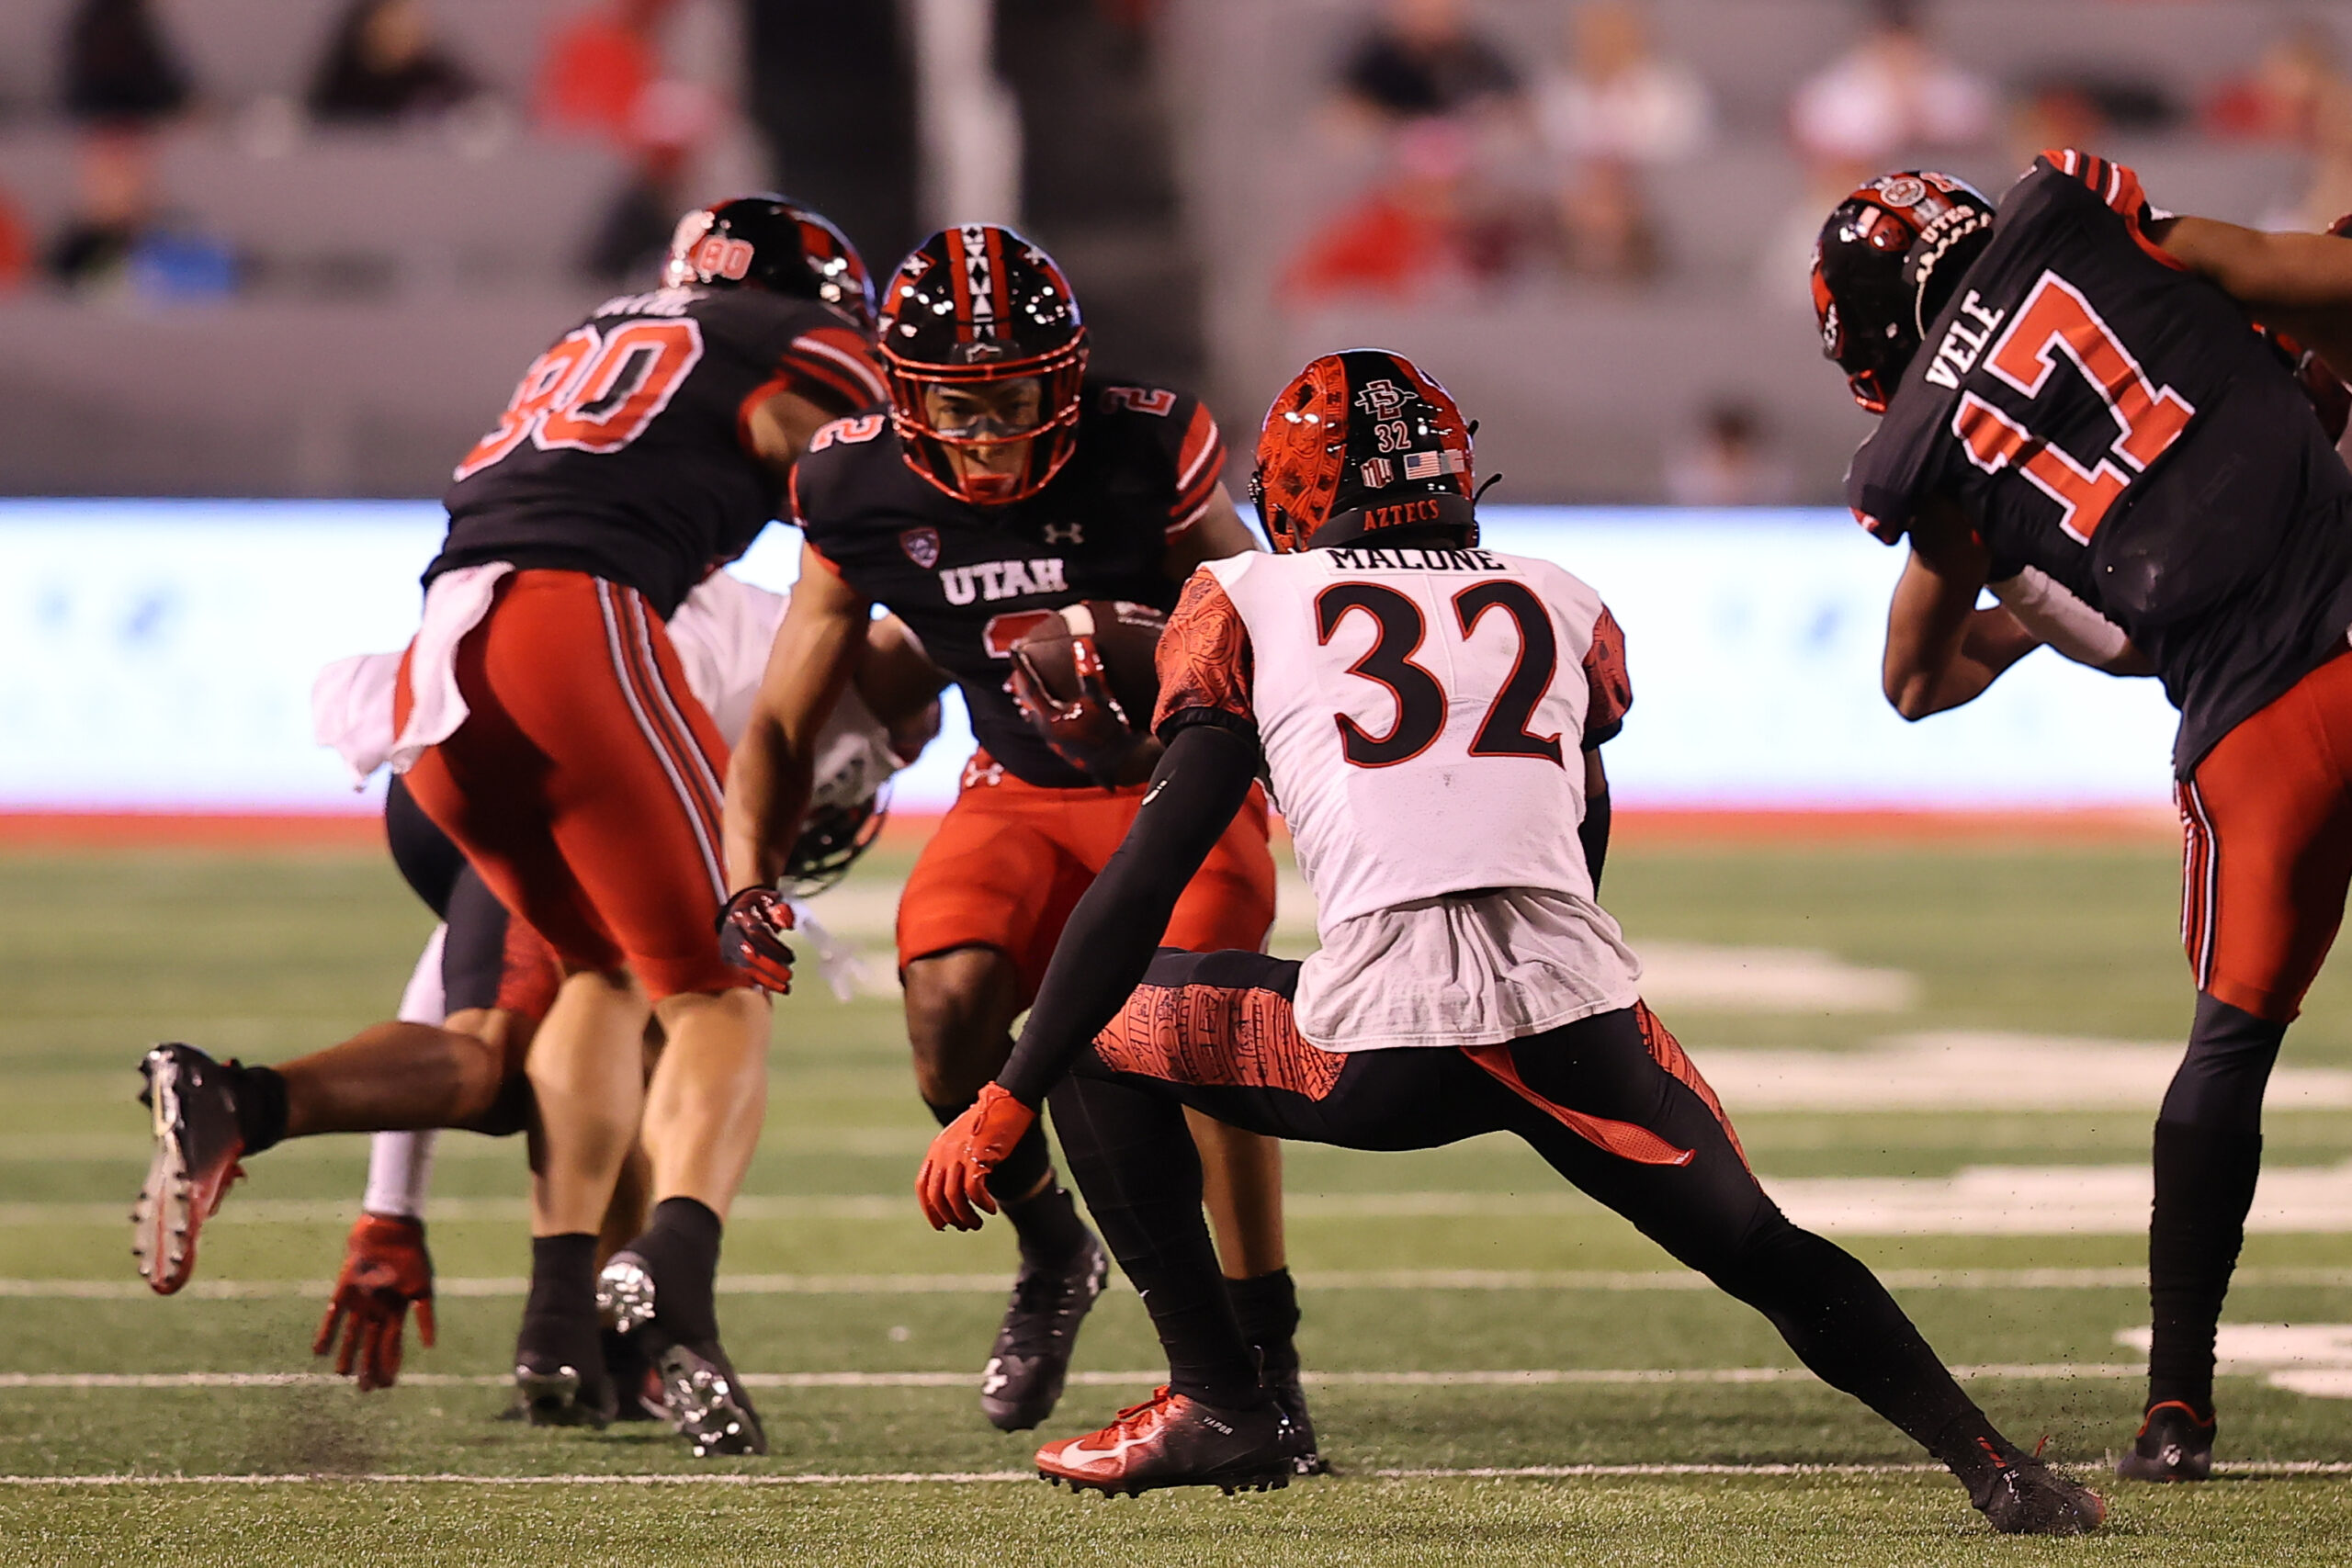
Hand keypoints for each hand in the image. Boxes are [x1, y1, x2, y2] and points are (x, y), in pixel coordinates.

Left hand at [313, 1213, 434, 1391]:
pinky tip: (320, 1351)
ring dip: (347, 1355)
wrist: (393, 1231)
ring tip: (342, 1375)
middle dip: (369, 1367)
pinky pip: (332, 1316)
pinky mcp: (343, 1291)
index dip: (390, 1365)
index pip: (392, 1345)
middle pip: (371, 1345)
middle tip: (365, 1390)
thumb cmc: (412, 1256)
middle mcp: (376, 1311)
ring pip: (351, 1335)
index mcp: (396, 1312)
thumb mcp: (424, 1287)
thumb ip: (426, 1317)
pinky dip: (327, 1333)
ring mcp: (359, 1302)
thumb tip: (431, 1346)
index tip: (388, 1385)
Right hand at [717, 887, 796, 991]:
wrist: (736, 908)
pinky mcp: (730, 958)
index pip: (756, 934)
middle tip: (788, 976)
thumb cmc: (755, 904)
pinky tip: (775, 987)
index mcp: (741, 915)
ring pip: (745, 967)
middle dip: (770, 968)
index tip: (790, 957)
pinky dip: (760, 981)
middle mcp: (732, 932)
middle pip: (749, 954)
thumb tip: (788, 921)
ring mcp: (729, 946)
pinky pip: (744, 972)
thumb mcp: (767, 898)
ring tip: (785, 987)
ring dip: (766, 979)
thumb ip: (780, 909)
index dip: (773, 947)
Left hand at [916, 1082, 1037, 1231]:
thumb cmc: (990, 1119)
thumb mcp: (964, 1138)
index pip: (923, 1186)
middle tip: (964, 1227)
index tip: (941, 1225)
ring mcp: (960, 1154)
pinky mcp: (978, 1156)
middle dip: (949, 1218)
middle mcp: (944, 1152)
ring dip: (965, 1216)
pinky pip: (974, 1190)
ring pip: (954, 1197)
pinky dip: (981, 1204)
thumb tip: (957, 1188)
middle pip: (937, 1196)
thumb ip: (955, 1157)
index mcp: (937, 1149)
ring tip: (977, 1223)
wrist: (1007, 1099)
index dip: (929, 1210)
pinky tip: (991, 1208)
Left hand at [1010, 636, 1145, 783]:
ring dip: (1033, 695)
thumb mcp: (1101, 698)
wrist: (1119, 763)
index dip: (1022, 666)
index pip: (1031, 685)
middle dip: (1022, 680)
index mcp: (1051, 717)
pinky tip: (1054, 703)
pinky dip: (1045, 707)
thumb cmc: (1110, 730)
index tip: (1015, 649)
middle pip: (1028, 699)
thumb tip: (1082, 642)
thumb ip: (1089, 671)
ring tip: (1031, 681)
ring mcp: (1054, 739)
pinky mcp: (1063, 745)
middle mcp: (1047, 729)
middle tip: (1019, 662)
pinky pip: (1047, 721)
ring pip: (1036, 712)